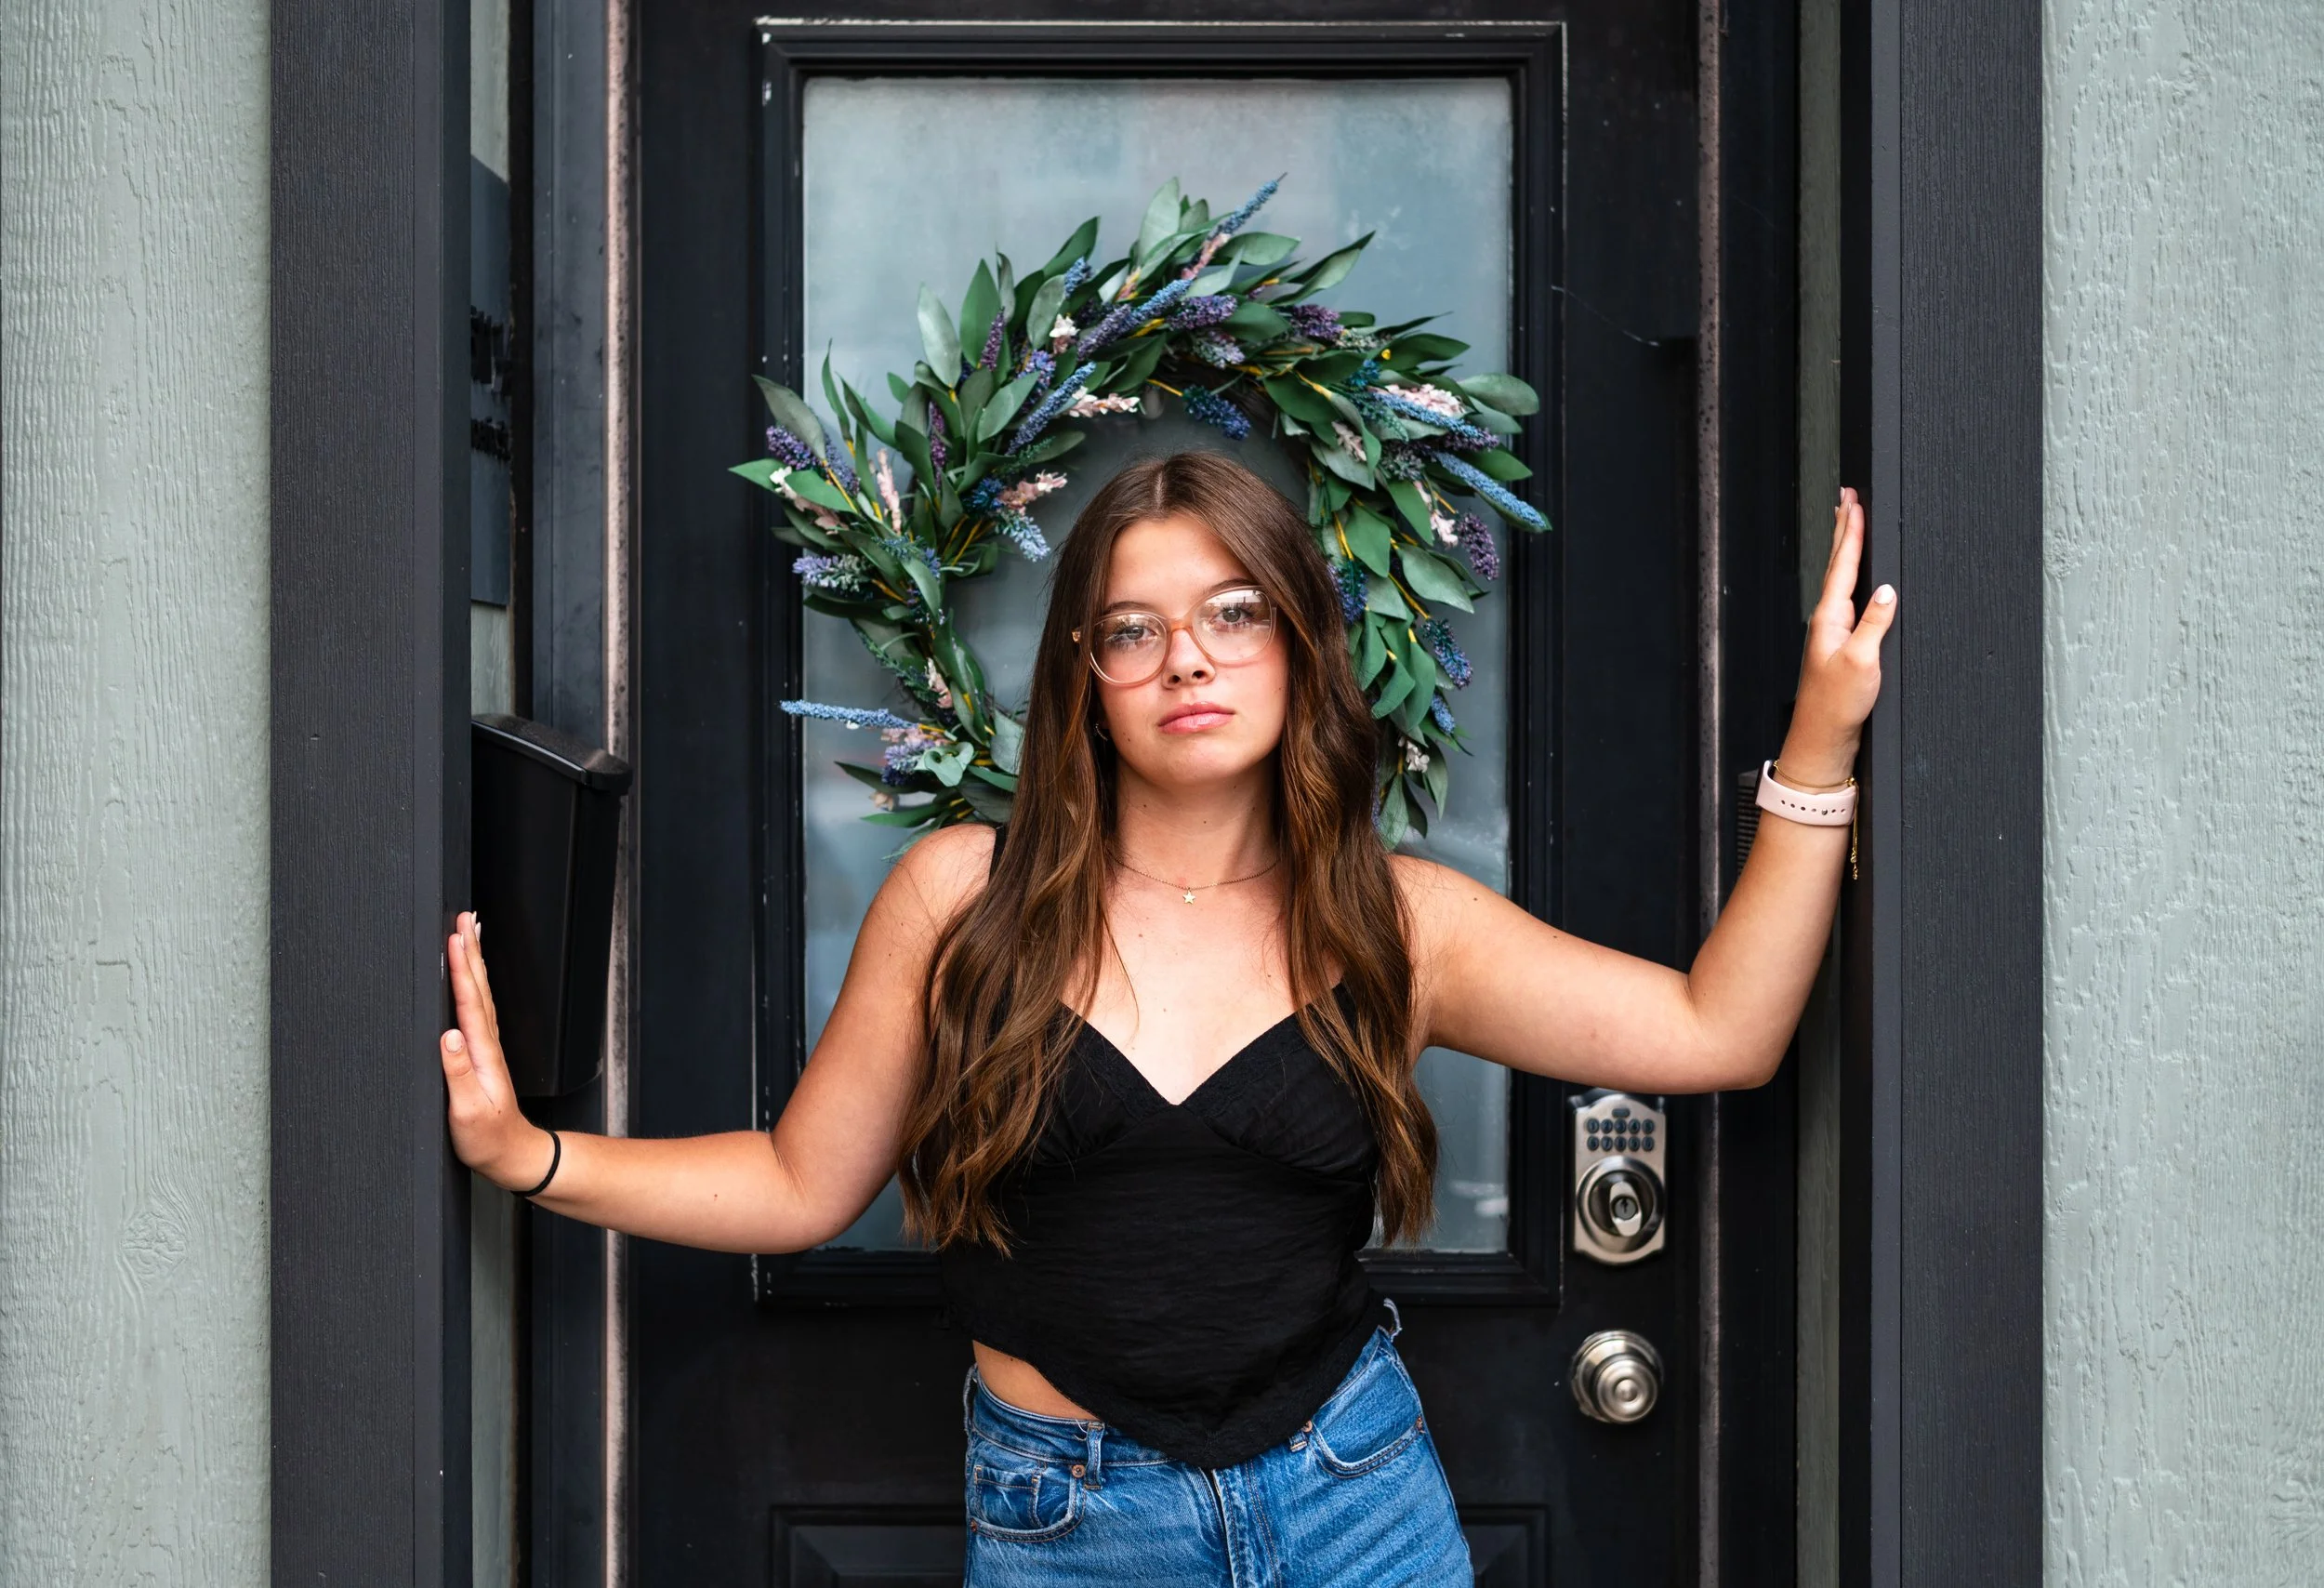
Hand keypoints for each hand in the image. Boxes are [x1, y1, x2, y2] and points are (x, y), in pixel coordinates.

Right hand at [440, 910, 554, 1191]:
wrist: (511, 1155)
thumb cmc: (487, 1138)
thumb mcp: (468, 1111)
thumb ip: (459, 1074)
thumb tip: (448, 1036)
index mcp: (482, 1053)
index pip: (470, 1002)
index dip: (462, 969)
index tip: (455, 938)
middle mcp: (487, 1045)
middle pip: (478, 989)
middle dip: (470, 952)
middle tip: (464, 918)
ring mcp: (486, 1048)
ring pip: (480, 995)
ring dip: (474, 964)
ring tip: (467, 934)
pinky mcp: (482, 1056)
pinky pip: (477, 1010)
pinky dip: (472, 986)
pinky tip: (468, 978)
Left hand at [1779, 487, 1896, 784]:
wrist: (1824, 739)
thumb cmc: (1836, 706)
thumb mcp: (1861, 662)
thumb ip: (1874, 624)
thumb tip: (1887, 591)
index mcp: (1829, 618)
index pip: (1844, 565)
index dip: (1851, 532)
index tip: (1853, 501)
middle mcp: (1828, 620)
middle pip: (1838, 565)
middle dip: (1844, 529)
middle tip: (1846, 497)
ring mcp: (1834, 632)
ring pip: (1843, 580)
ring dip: (1847, 550)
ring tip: (1850, 523)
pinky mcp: (1843, 646)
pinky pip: (1851, 600)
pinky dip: (1855, 578)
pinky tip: (1860, 578)